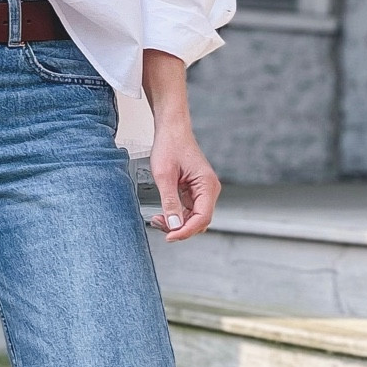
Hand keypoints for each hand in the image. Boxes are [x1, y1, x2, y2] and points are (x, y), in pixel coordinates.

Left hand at [147, 123, 219, 240]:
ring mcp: (203, 190)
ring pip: (194, 218)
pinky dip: (176, 215)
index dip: (186, 231)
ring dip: (177, 223)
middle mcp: (209, 189)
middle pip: (199, 221)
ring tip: (157, 219)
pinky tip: (162, 213)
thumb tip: (174, 225)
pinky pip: (189, 210)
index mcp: (207, 184)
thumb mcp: (164, 176)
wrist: (171, 129)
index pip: (202, 217)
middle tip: (158, 224)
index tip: (170, 236)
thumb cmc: (170, 145)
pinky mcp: (195, 191)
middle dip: (180, 228)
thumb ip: (170, 202)